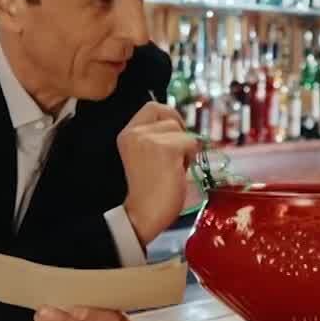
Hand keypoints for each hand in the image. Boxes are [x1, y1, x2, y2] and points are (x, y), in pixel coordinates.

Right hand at [119, 102, 200, 243]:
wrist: (143, 214)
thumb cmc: (148, 190)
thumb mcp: (145, 155)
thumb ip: (156, 138)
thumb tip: (181, 126)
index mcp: (127, 133)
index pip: (153, 106)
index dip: (169, 116)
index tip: (174, 135)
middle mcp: (136, 132)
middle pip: (170, 116)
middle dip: (179, 133)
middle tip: (178, 154)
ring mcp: (151, 139)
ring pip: (184, 132)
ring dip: (185, 149)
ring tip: (174, 168)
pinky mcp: (167, 149)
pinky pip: (192, 144)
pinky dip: (190, 158)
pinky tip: (178, 172)